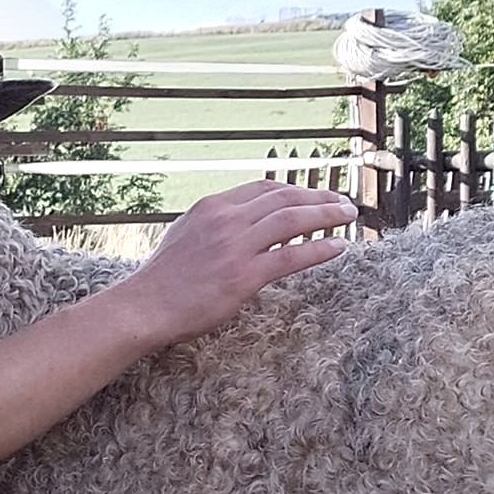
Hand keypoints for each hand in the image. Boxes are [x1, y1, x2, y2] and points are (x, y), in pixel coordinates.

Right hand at [118, 180, 352, 340]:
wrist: (145, 305)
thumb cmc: (162, 278)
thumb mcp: (185, 233)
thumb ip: (215, 224)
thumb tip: (242, 222)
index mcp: (212, 206)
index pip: (263, 188)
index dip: (294, 189)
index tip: (312, 195)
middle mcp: (226, 219)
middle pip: (284, 198)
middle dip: (319, 197)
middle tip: (342, 202)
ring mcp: (236, 246)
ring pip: (293, 220)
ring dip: (327, 215)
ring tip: (348, 216)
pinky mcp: (245, 276)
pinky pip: (293, 255)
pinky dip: (320, 248)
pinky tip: (338, 246)